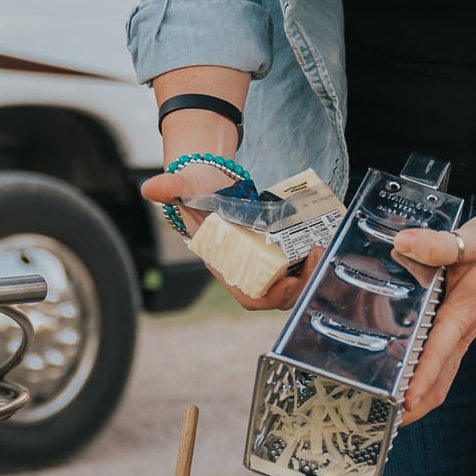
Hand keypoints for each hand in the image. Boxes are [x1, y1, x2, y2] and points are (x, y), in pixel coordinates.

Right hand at [141, 166, 323, 311]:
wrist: (209, 177)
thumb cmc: (195, 189)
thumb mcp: (184, 187)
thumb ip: (171, 188)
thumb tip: (152, 188)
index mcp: (226, 265)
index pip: (249, 296)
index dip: (270, 297)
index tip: (289, 284)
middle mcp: (247, 267)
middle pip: (278, 293)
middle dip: (301, 284)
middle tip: (316, 258)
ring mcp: (264, 258)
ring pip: (293, 280)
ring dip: (310, 273)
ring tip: (321, 250)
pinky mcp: (278, 246)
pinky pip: (298, 262)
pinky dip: (311, 259)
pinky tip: (323, 241)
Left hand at [390, 207, 475, 421]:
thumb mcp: (469, 239)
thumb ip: (437, 244)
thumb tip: (404, 243)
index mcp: (463, 312)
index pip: (440, 351)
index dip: (423, 377)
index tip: (406, 402)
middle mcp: (464, 329)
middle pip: (441, 378)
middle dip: (418, 403)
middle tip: (386, 419)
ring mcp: (463, 333)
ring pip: (443, 375)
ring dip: (421, 396)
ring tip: (389, 411)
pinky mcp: (459, 330)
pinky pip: (442, 363)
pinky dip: (426, 379)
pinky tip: (405, 382)